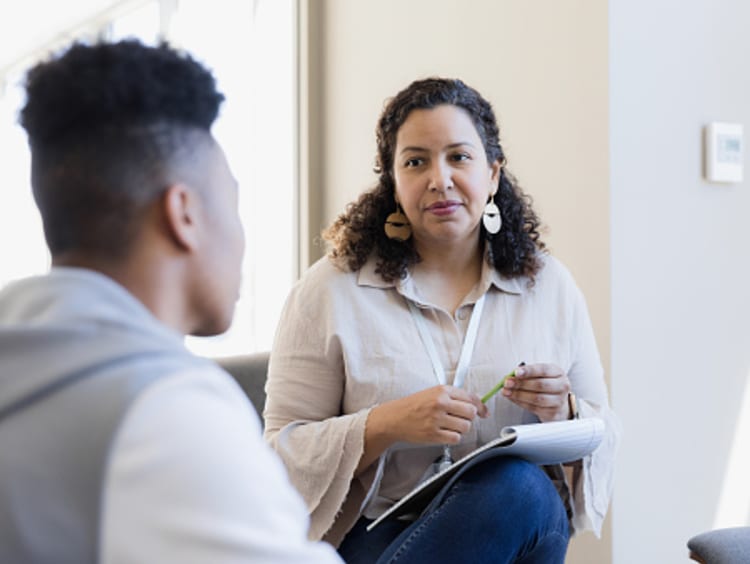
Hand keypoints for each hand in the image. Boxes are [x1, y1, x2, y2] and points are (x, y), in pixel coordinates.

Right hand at [370, 385, 487, 446]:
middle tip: (461, 419)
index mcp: (442, 390)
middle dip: (469, 418)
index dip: (480, 406)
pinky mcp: (433, 434)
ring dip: (460, 428)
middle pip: (471, 413)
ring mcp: (437, 419)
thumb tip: (477, 406)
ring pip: (465, 427)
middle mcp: (440, 403)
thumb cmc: (413, 405)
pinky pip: (456, 438)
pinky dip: (453, 437)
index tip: (483, 412)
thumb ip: (453, 396)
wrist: (394, 418)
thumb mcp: (433, 393)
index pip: (471, 397)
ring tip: (449, 426)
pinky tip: (444, 433)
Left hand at [502, 363, 570, 421]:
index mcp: (558, 372)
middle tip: (507, 382)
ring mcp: (559, 400)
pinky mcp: (553, 412)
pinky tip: (512, 398)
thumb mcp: (540, 375)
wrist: (558, 403)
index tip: (516, 372)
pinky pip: (534, 408)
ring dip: (518, 395)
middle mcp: (561, 386)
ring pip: (537, 398)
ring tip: (507, 392)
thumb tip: (511, 376)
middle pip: (540, 385)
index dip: (529, 371)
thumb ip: (527, 374)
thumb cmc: (546, 385)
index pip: (543, 370)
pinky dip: (520, 403)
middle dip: (521, 383)